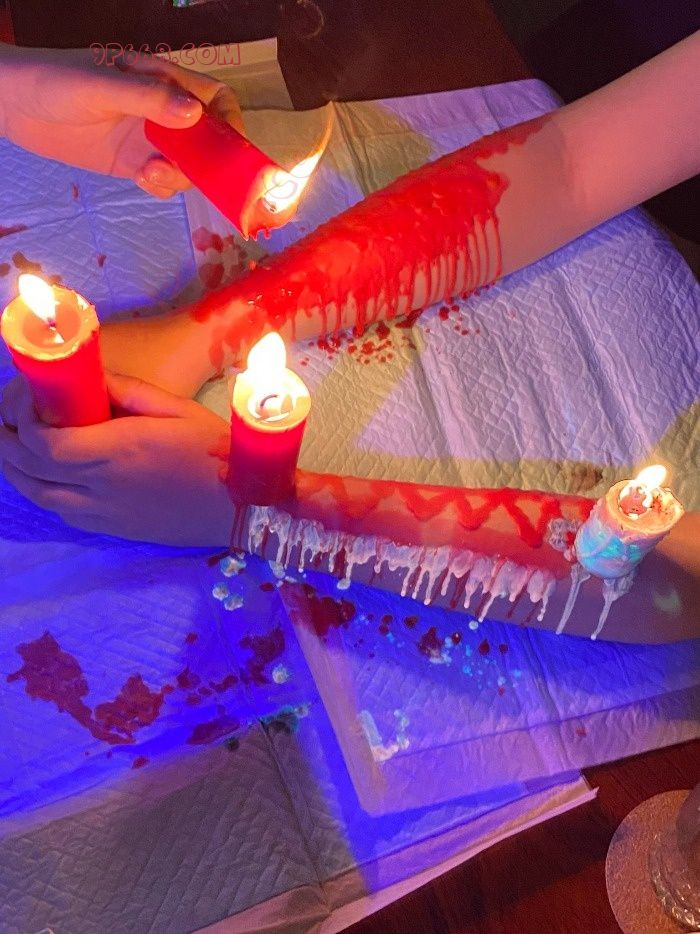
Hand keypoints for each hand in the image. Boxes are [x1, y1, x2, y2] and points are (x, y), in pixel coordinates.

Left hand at [0, 45, 242, 197]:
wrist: (13, 105)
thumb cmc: (54, 82)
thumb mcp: (101, 88)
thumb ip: (148, 100)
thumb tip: (195, 116)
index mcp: (162, 80)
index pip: (215, 99)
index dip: (230, 122)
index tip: (228, 148)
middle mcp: (162, 111)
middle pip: (208, 139)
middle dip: (208, 161)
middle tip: (192, 174)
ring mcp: (148, 138)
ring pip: (188, 165)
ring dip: (181, 177)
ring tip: (151, 174)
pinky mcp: (132, 162)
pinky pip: (162, 180)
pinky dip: (161, 186)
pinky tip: (142, 180)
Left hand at [0, 373, 232, 545]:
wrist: (244, 506)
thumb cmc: (216, 451)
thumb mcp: (177, 408)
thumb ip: (126, 390)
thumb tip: (86, 376)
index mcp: (118, 450)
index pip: (43, 441)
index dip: (21, 416)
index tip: (27, 393)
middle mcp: (102, 486)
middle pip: (28, 469)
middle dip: (7, 437)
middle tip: (11, 411)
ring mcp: (103, 514)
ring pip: (36, 495)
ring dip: (15, 467)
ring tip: (15, 442)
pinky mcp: (111, 530)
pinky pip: (59, 511)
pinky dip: (41, 489)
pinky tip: (46, 472)